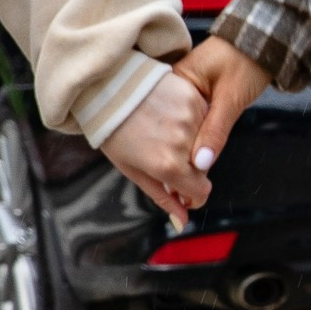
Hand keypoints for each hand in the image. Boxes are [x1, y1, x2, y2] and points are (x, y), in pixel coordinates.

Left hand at [102, 69, 224, 230]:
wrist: (106, 89)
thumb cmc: (114, 131)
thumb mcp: (133, 170)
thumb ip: (162, 196)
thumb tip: (182, 220)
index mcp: (168, 166)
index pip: (201, 191)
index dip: (193, 196)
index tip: (185, 192)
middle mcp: (184, 143)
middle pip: (202, 169)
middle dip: (188, 169)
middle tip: (163, 155)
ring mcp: (191, 118)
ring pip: (204, 143)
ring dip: (191, 144)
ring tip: (163, 131)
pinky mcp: (193, 97)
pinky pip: (203, 118)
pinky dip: (192, 121)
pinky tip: (169, 115)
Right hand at [169, 34, 271, 176]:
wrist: (262, 40)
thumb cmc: (246, 61)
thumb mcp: (231, 98)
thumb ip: (215, 130)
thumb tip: (200, 163)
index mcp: (174, 83)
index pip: (162, 125)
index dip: (168, 153)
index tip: (174, 181)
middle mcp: (173, 89)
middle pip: (168, 130)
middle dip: (176, 156)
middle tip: (181, 187)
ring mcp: (183, 94)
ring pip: (179, 129)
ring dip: (185, 149)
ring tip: (187, 177)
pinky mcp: (195, 96)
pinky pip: (189, 123)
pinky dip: (193, 138)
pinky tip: (196, 156)